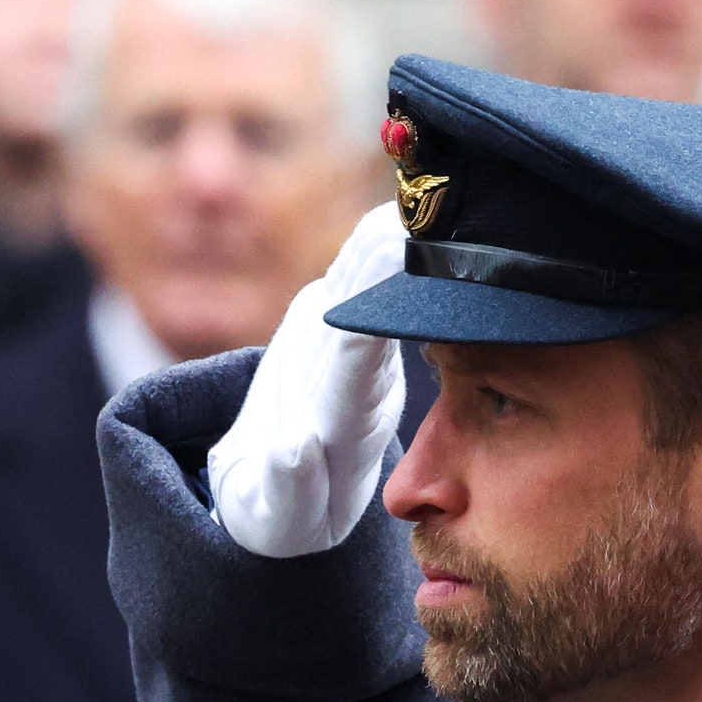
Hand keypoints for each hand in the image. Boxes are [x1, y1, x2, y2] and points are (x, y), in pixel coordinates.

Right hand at [208, 201, 407, 557]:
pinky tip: (396, 208)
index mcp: (349, 417)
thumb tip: (296, 450)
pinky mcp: (332, 329)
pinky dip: (372, 248)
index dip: (377, 307)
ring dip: (392, 243)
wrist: (283, 498)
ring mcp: (348, 348)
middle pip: (380, 310)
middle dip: (398, 262)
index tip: (399, 260)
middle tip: (422, 204)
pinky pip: (354, 282)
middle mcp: (361, 376)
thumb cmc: (283, 513)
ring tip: (416, 188)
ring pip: (372, 288)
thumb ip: (287, 483)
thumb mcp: (279, 513)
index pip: (364, 355)